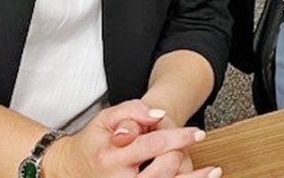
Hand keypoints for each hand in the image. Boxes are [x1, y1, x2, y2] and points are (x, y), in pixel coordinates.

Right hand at [48, 100, 218, 176]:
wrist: (69, 170)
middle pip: (163, 171)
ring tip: (213, 172)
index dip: (179, 137)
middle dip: (182, 155)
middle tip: (194, 141)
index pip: (153, 145)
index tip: (198, 133)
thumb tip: (158, 115)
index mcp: (112, 157)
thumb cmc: (92, 143)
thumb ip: (131, 111)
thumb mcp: (104, 119)